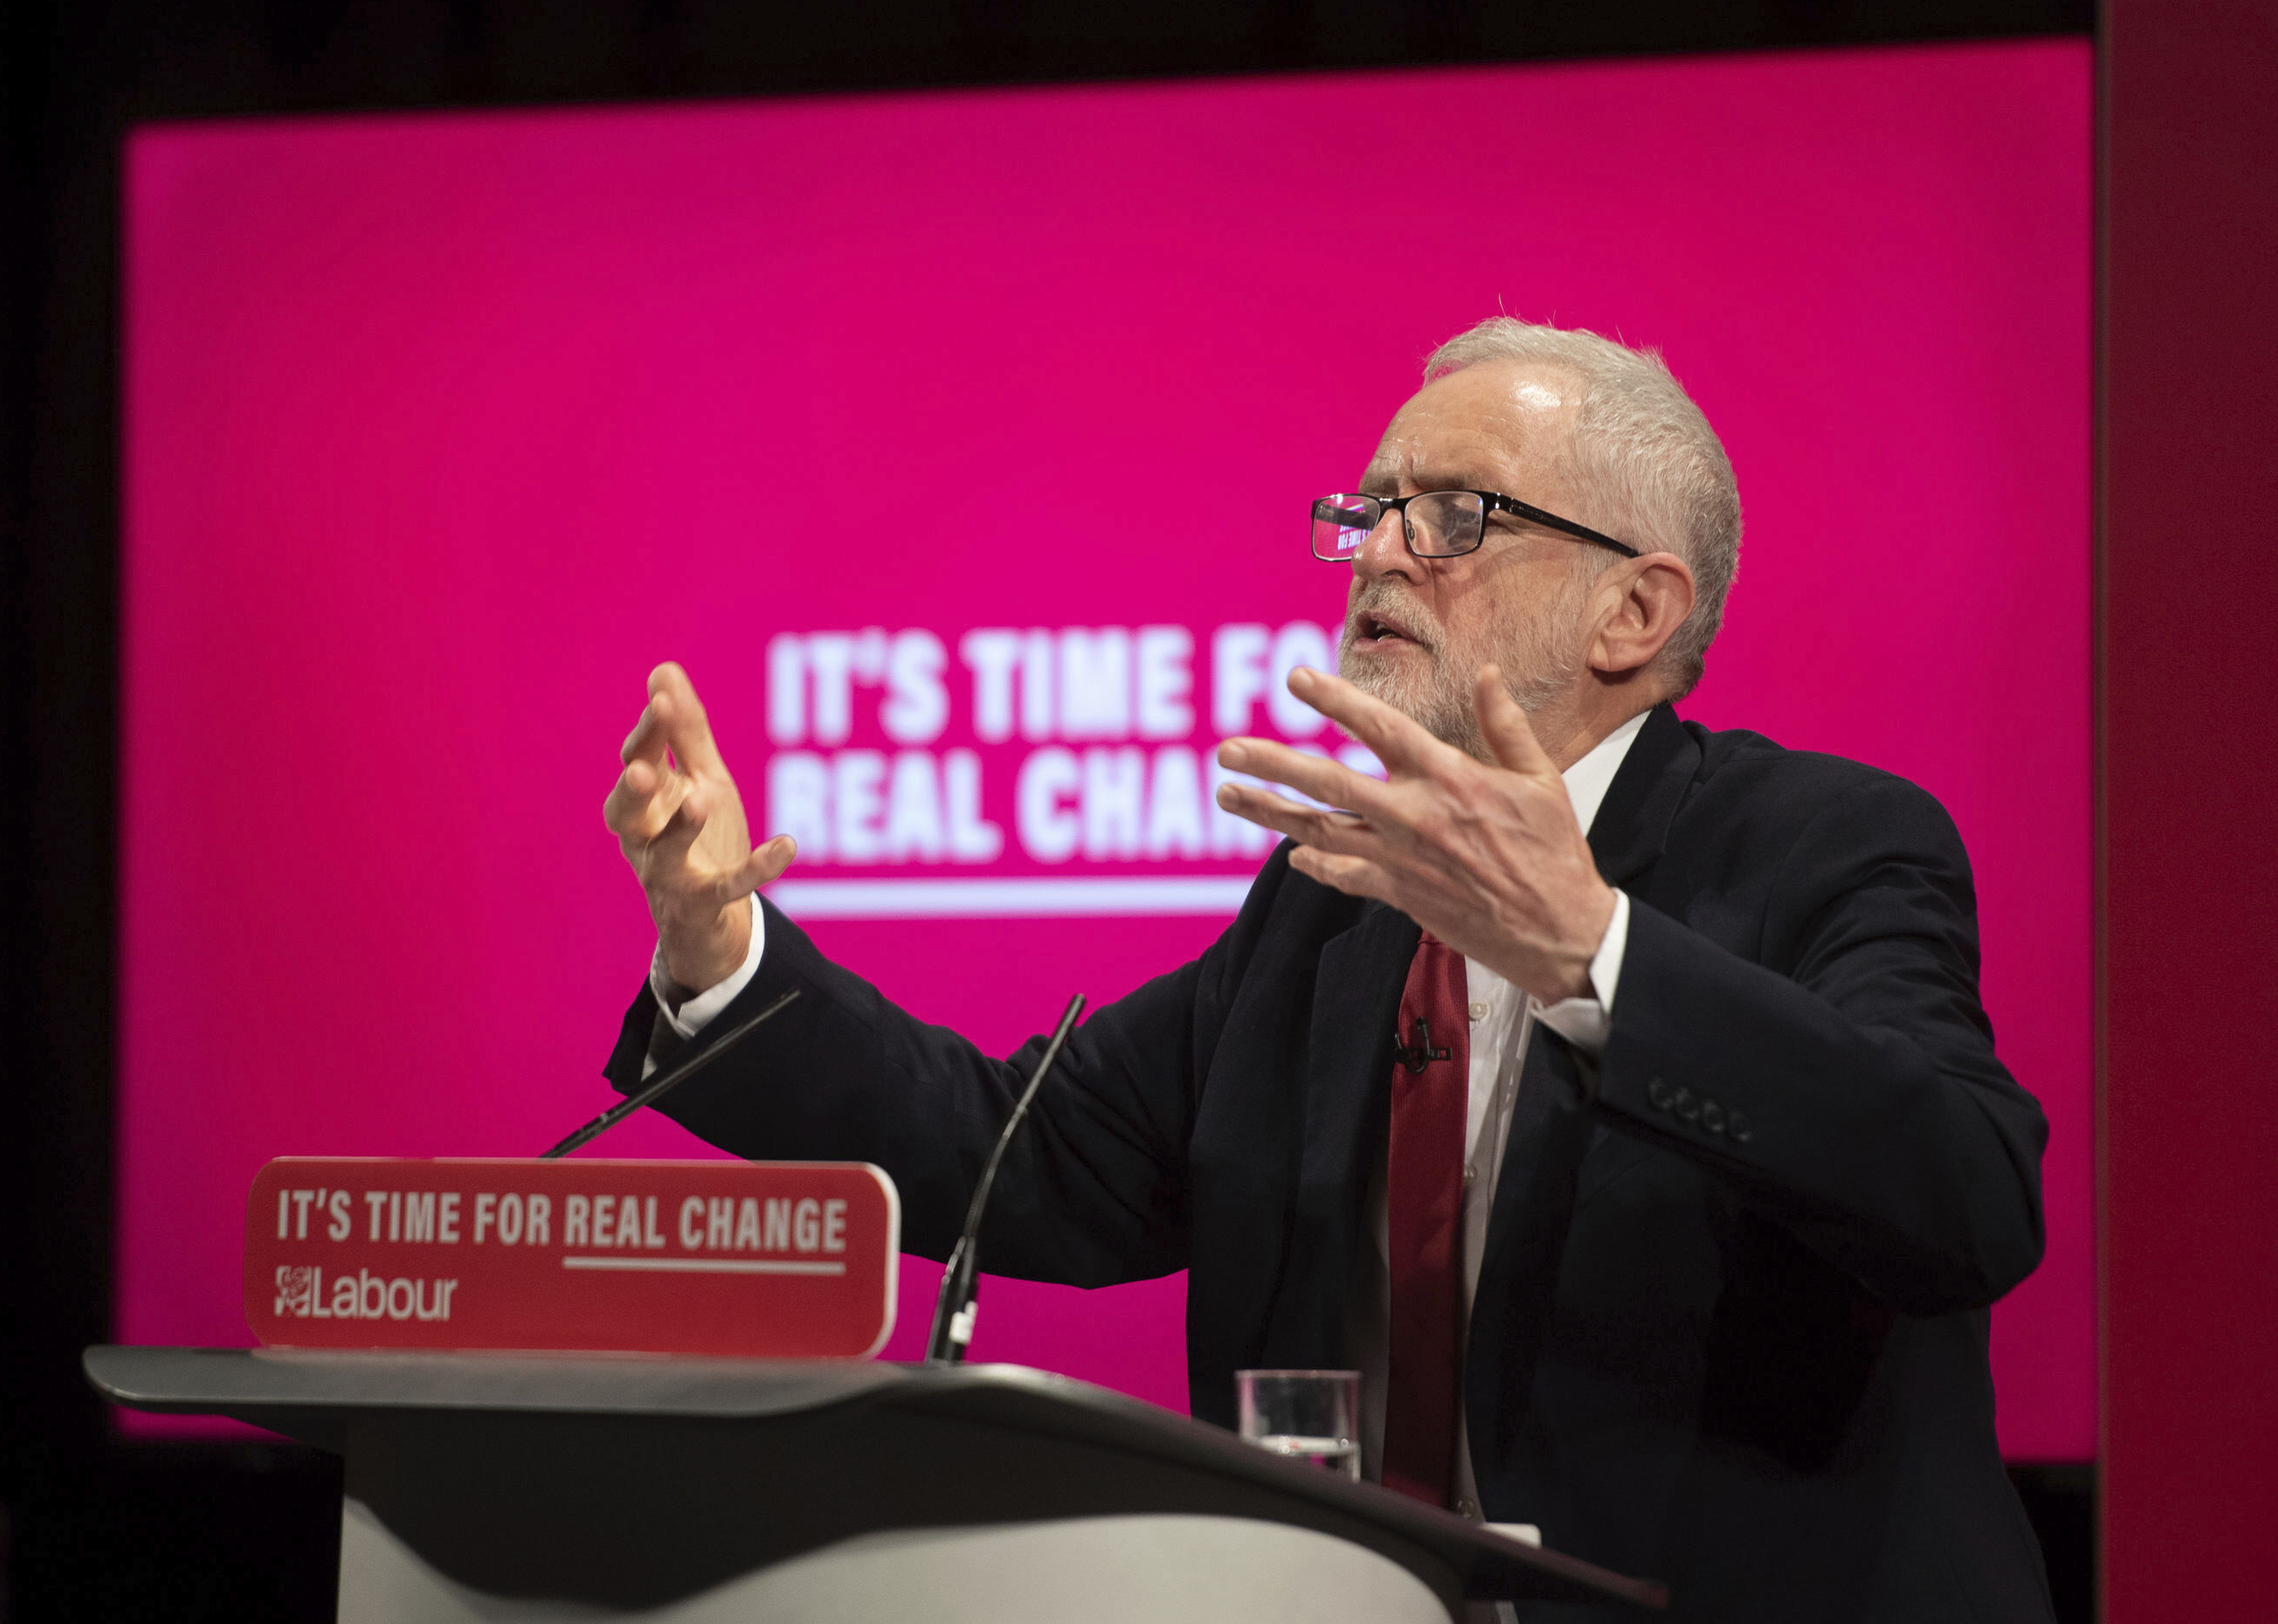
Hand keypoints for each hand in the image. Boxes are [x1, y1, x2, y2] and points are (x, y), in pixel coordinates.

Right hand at [603, 662, 794, 993]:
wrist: (708, 920)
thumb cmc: (700, 839)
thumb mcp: (701, 779)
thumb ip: (684, 731)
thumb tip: (663, 670)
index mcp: (647, 799)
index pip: (639, 758)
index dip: (651, 731)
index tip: (664, 697)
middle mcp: (646, 837)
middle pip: (627, 809)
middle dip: (633, 786)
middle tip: (642, 768)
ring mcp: (670, 874)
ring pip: (664, 854)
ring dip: (680, 828)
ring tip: (700, 801)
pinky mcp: (703, 905)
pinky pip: (727, 888)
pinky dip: (756, 869)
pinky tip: (787, 846)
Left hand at [1214, 665, 1614, 1003]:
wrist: (1558, 932)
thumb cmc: (1554, 854)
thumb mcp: (1541, 779)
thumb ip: (1505, 725)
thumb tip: (1489, 673)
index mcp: (1449, 778)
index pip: (1379, 728)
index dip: (1334, 700)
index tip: (1296, 679)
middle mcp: (1413, 816)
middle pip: (1326, 783)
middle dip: (1271, 763)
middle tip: (1226, 750)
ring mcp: (1399, 860)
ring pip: (1319, 831)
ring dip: (1269, 812)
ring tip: (1228, 795)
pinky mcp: (1398, 895)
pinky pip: (1342, 875)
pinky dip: (1314, 862)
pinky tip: (1291, 851)